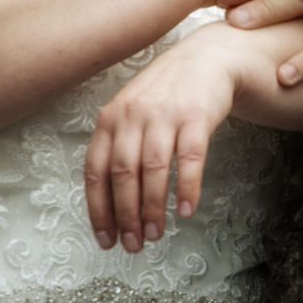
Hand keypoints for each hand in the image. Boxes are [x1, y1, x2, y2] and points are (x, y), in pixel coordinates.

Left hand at [84, 36, 236, 253]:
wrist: (207, 57)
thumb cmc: (165, 93)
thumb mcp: (131, 112)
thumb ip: (117, 146)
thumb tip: (108, 202)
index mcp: (110, 118)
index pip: (96, 171)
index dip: (99, 209)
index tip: (106, 239)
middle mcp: (133, 115)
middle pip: (123, 174)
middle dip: (126, 216)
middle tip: (133, 245)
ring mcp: (165, 114)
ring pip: (153, 170)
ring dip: (153, 208)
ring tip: (156, 235)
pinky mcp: (197, 115)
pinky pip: (190, 158)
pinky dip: (187, 188)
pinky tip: (186, 212)